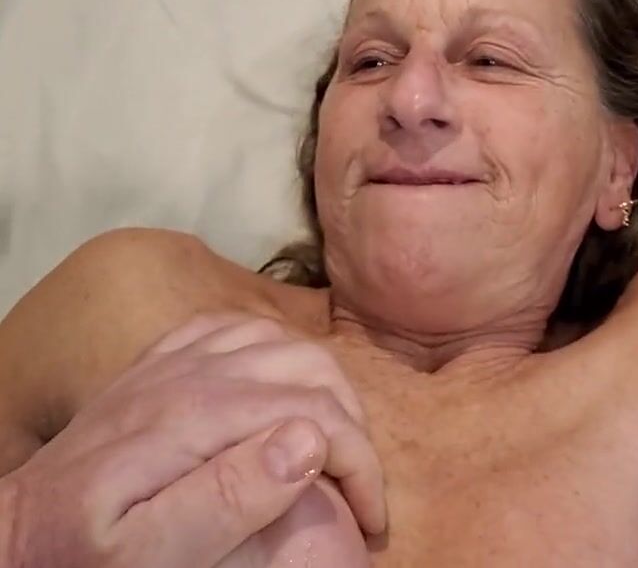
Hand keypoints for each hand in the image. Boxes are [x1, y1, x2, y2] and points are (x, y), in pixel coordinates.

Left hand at [1, 312, 385, 567]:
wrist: (17, 530)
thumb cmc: (82, 556)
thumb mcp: (148, 556)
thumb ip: (228, 498)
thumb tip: (308, 439)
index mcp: (198, 416)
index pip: (315, 412)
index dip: (360, 463)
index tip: (370, 521)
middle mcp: (193, 371)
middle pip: (310, 366)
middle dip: (354, 423)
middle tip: (362, 489)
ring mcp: (176, 358)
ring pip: (282, 339)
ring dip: (324, 384)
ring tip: (335, 444)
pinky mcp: (162, 360)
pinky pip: (237, 326)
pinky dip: (277, 349)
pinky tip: (280, 388)